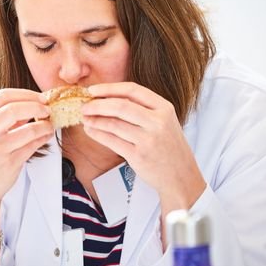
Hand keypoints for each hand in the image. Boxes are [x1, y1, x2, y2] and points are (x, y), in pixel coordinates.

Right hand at [0, 88, 53, 205]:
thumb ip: (7, 115)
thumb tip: (36, 101)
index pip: (4, 96)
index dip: (26, 94)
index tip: (40, 97)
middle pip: (14, 109)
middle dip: (36, 106)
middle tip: (48, 109)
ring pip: (28, 130)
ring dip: (45, 125)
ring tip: (50, 124)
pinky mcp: (9, 163)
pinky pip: (33, 145)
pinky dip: (44, 138)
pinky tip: (47, 135)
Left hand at [81, 82, 205, 210]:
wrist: (181, 176)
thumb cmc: (168, 146)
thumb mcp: (164, 121)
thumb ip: (142, 108)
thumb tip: (107, 98)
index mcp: (164, 108)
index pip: (132, 90)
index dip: (109, 88)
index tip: (92, 90)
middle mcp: (158, 122)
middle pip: (120, 106)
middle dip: (97, 104)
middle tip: (84, 106)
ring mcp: (149, 140)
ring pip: (113, 124)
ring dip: (95, 120)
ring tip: (85, 118)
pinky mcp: (139, 156)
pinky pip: (112, 141)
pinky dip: (97, 134)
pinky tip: (91, 131)